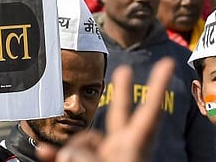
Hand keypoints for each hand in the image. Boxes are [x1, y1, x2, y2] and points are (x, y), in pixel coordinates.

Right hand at [56, 58, 175, 161]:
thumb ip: (84, 154)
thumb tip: (66, 153)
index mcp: (135, 146)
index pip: (150, 111)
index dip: (158, 86)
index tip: (169, 63)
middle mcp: (122, 147)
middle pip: (121, 112)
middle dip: (122, 90)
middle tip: (125, 70)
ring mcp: (108, 155)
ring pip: (82, 140)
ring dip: (72, 151)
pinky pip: (68, 153)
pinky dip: (57, 155)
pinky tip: (46, 153)